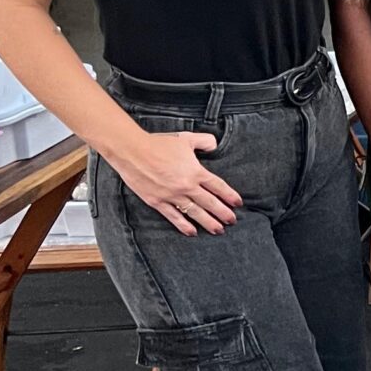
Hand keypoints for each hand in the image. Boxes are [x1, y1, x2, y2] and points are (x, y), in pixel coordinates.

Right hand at [113, 128, 240, 235]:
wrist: (132, 151)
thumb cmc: (159, 144)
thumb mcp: (186, 138)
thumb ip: (204, 141)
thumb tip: (214, 146)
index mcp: (195, 171)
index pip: (218, 186)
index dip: (229, 196)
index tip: (238, 203)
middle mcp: (186, 186)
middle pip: (210, 203)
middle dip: (223, 213)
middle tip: (232, 221)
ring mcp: (172, 195)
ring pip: (195, 213)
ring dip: (208, 222)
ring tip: (218, 230)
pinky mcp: (157, 202)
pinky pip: (174, 217)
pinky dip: (184, 225)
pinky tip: (192, 232)